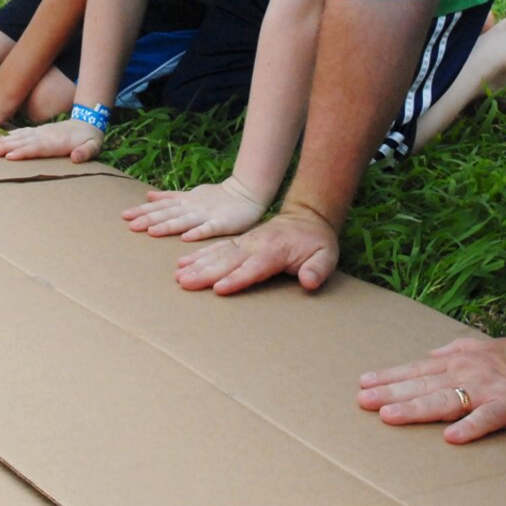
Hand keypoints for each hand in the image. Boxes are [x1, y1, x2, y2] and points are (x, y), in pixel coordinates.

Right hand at [0, 118, 102, 161]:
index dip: (24, 152)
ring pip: (19, 137)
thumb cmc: (90, 139)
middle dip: (6, 147)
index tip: (9, 156)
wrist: (88, 122)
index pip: (37, 147)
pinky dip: (9, 137)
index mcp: (57, 141)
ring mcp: (40, 132)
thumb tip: (76, 157)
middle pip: (23, 141)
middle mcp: (45, 135)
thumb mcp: (94, 146)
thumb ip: (86, 152)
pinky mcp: (38, 132)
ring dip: (3, 143)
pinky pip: (21, 133)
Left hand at [125, 177, 266, 239]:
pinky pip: (208, 229)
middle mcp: (192, 207)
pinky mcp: (222, 223)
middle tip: (131, 226)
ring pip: (184, 221)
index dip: (143, 211)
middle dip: (149, 219)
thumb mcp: (191, 194)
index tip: (125, 216)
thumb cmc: (217, 197)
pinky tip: (186, 238)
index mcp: (185, 202)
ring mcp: (207, 215)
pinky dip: (197, 232)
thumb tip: (148, 195)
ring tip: (152, 232)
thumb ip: (170, 196)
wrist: (247, 193)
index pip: (161, 207)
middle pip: (168, 213)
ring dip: (168, 226)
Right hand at [173, 202, 339, 292]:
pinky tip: (183, 263)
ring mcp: (245, 242)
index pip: (253, 268)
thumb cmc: (317, 241)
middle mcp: (255, 245)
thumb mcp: (327, 255)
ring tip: (178, 275)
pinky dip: (199, 255)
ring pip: (217, 253)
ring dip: (197, 264)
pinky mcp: (239, 243)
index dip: (236, 279)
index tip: (219, 288)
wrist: (308, 217)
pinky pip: (216, 248)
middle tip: (184, 282)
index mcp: (274, 251)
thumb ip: (318, 269)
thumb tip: (309, 282)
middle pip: (227, 261)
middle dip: (205, 272)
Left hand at [356, 335, 505, 443]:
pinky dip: (470, 427)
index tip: (363, 383)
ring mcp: (486, 390)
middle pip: (422, 384)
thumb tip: (429, 354)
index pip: (416, 369)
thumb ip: (453, 350)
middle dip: (390, 392)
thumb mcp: (481, 347)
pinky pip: (486, 418)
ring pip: (445, 400)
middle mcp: (466, 372)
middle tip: (362, 401)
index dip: (389, 376)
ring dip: (415, 407)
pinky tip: (451, 437)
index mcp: (457, 360)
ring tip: (389, 416)